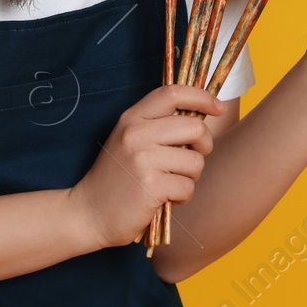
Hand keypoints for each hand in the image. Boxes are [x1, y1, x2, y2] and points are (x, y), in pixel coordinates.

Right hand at [68, 84, 223, 249]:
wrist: (88, 212)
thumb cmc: (116, 178)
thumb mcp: (129, 141)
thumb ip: (157, 126)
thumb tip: (201, 117)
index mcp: (132, 119)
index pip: (172, 93)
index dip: (201, 96)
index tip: (217, 107)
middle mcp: (136, 133)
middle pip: (195, 127)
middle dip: (204, 146)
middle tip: (190, 160)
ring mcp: (143, 159)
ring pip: (196, 161)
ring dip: (190, 177)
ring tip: (169, 184)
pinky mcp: (151, 185)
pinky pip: (188, 187)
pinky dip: (182, 197)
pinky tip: (164, 199)